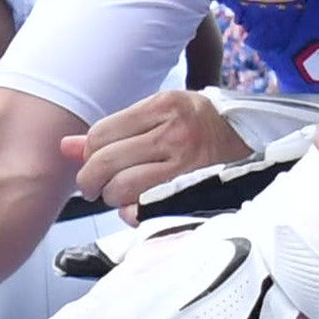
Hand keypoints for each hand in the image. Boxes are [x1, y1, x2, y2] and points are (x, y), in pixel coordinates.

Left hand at [70, 88, 271, 213]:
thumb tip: (65, 146)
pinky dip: (133, 213)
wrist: (253, 143)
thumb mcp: (161, 115)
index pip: (101, 133)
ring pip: (120, 188)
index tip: (93, 163)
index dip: (89, 153)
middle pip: (104, 162)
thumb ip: (113, 130)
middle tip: (94, 187)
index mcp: (163, 105)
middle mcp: (173, 131)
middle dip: (90, 180)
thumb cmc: (201, 128)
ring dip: (112, 198)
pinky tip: (140, 206)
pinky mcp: (191, 191)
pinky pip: (143, 209)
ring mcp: (185, 162)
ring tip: (119, 195)